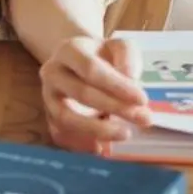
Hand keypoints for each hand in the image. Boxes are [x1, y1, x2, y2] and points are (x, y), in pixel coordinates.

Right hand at [39, 35, 153, 155]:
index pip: (90, 69)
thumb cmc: (102, 55)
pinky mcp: (49, 118)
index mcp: (69, 50)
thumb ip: (127, 55)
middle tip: (144, 119)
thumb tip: (131, 78)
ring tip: (125, 134)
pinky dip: (81, 145)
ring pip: (66, 118)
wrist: (79, 64)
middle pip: (81, 93)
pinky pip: (61, 135)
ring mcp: (48, 98)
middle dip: (115, 108)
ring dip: (98, 130)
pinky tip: (103, 147)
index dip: (116, 86)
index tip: (143, 99)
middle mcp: (52, 73)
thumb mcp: (118, 45)